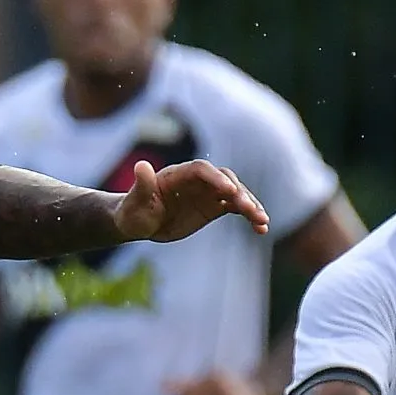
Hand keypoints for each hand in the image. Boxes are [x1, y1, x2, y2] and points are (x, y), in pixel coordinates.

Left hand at [115, 159, 268, 243]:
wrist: (140, 223)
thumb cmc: (133, 212)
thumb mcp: (135, 202)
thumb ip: (141, 186)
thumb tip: (141, 166)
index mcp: (178, 175)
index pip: (201, 171)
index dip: (216, 179)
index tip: (229, 191)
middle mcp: (197, 181)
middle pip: (224, 180)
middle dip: (238, 193)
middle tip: (249, 209)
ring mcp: (208, 193)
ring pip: (236, 194)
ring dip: (250, 205)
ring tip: (262, 221)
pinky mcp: (214, 207)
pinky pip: (237, 208)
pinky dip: (250, 216)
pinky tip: (261, 228)